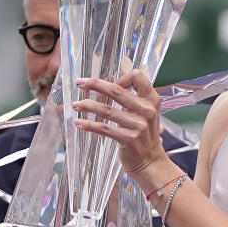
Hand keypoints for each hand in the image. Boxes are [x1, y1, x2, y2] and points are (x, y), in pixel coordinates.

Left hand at [73, 57, 170, 186]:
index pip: (137, 77)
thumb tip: (126, 62)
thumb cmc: (145, 135)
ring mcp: (138, 126)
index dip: (121, 76)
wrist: (151, 163)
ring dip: (87, 106)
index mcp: (152, 100)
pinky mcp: (128, 139)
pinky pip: (104, 128)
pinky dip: (89, 125)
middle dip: (95, 84)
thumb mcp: (145, 110)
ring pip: (107, 110)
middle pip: (117, 91)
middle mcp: (147, 111)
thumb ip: (134, 88)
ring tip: (75, 105)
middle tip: (80, 83)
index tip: (110, 83)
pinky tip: (79, 123)